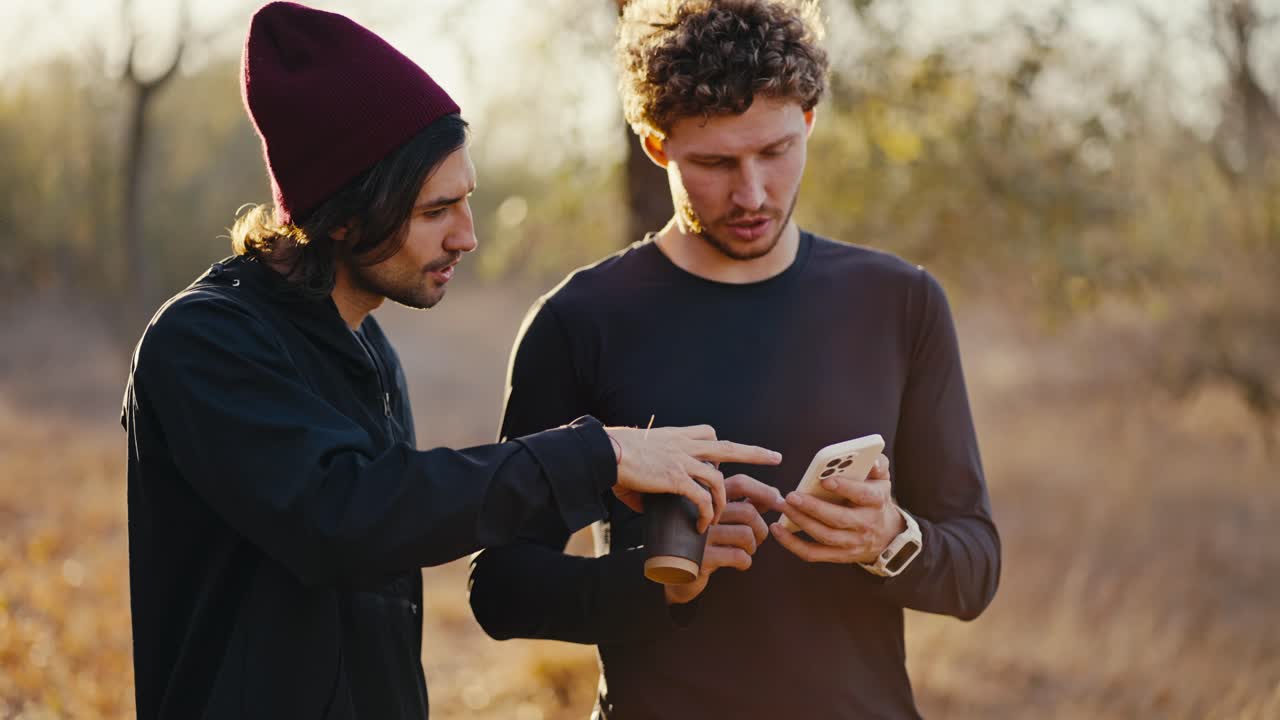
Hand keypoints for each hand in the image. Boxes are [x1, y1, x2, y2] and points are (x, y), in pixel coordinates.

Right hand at [606, 425, 781, 532]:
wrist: (606, 452)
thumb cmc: (616, 457)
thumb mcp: (637, 461)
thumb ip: (647, 478)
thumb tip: (642, 499)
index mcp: (676, 436)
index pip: (707, 434)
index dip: (717, 445)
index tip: (725, 456)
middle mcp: (684, 445)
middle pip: (728, 447)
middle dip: (754, 453)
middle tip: (775, 457)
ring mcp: (683, 460)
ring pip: (717, 480)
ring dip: (722, 501)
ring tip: (718, 520)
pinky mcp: (677, 478)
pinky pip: (700, 497)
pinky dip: (705, 513)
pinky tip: (703, 525)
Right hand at [665, 474, 784, 604]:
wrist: (672, 573)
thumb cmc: (703, 543)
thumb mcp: (720, 519)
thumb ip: (742, 505)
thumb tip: (774, 496)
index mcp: (707, 498)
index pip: (740, 483)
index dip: (764, 491)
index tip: (778, 502)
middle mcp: (701, 512)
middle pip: (748, 512)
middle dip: (761, 529)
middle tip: (758, 539)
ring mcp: (700, 535)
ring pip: (746, 534)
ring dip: (754, 546)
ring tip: (746, 551)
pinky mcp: (701, 558)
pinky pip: (737, 555)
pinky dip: (746, 562)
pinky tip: (740, 564)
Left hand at [771, 454, 905, 564]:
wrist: (886, 536)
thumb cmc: (875, 500)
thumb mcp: (882, 480)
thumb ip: (876, 465)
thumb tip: (869, 458)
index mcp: (876, 502)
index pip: (863, 495)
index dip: (845, 488)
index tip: (825, 480)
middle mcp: (865, 525)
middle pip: (839, 519)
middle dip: (813, 507)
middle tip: (792, 495)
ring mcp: (852, 543)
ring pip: (824, 536)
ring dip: (801, 522)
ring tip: (784, 506)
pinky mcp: (838, 555)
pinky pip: (813, 553)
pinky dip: (792, 544)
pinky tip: (777, 529)